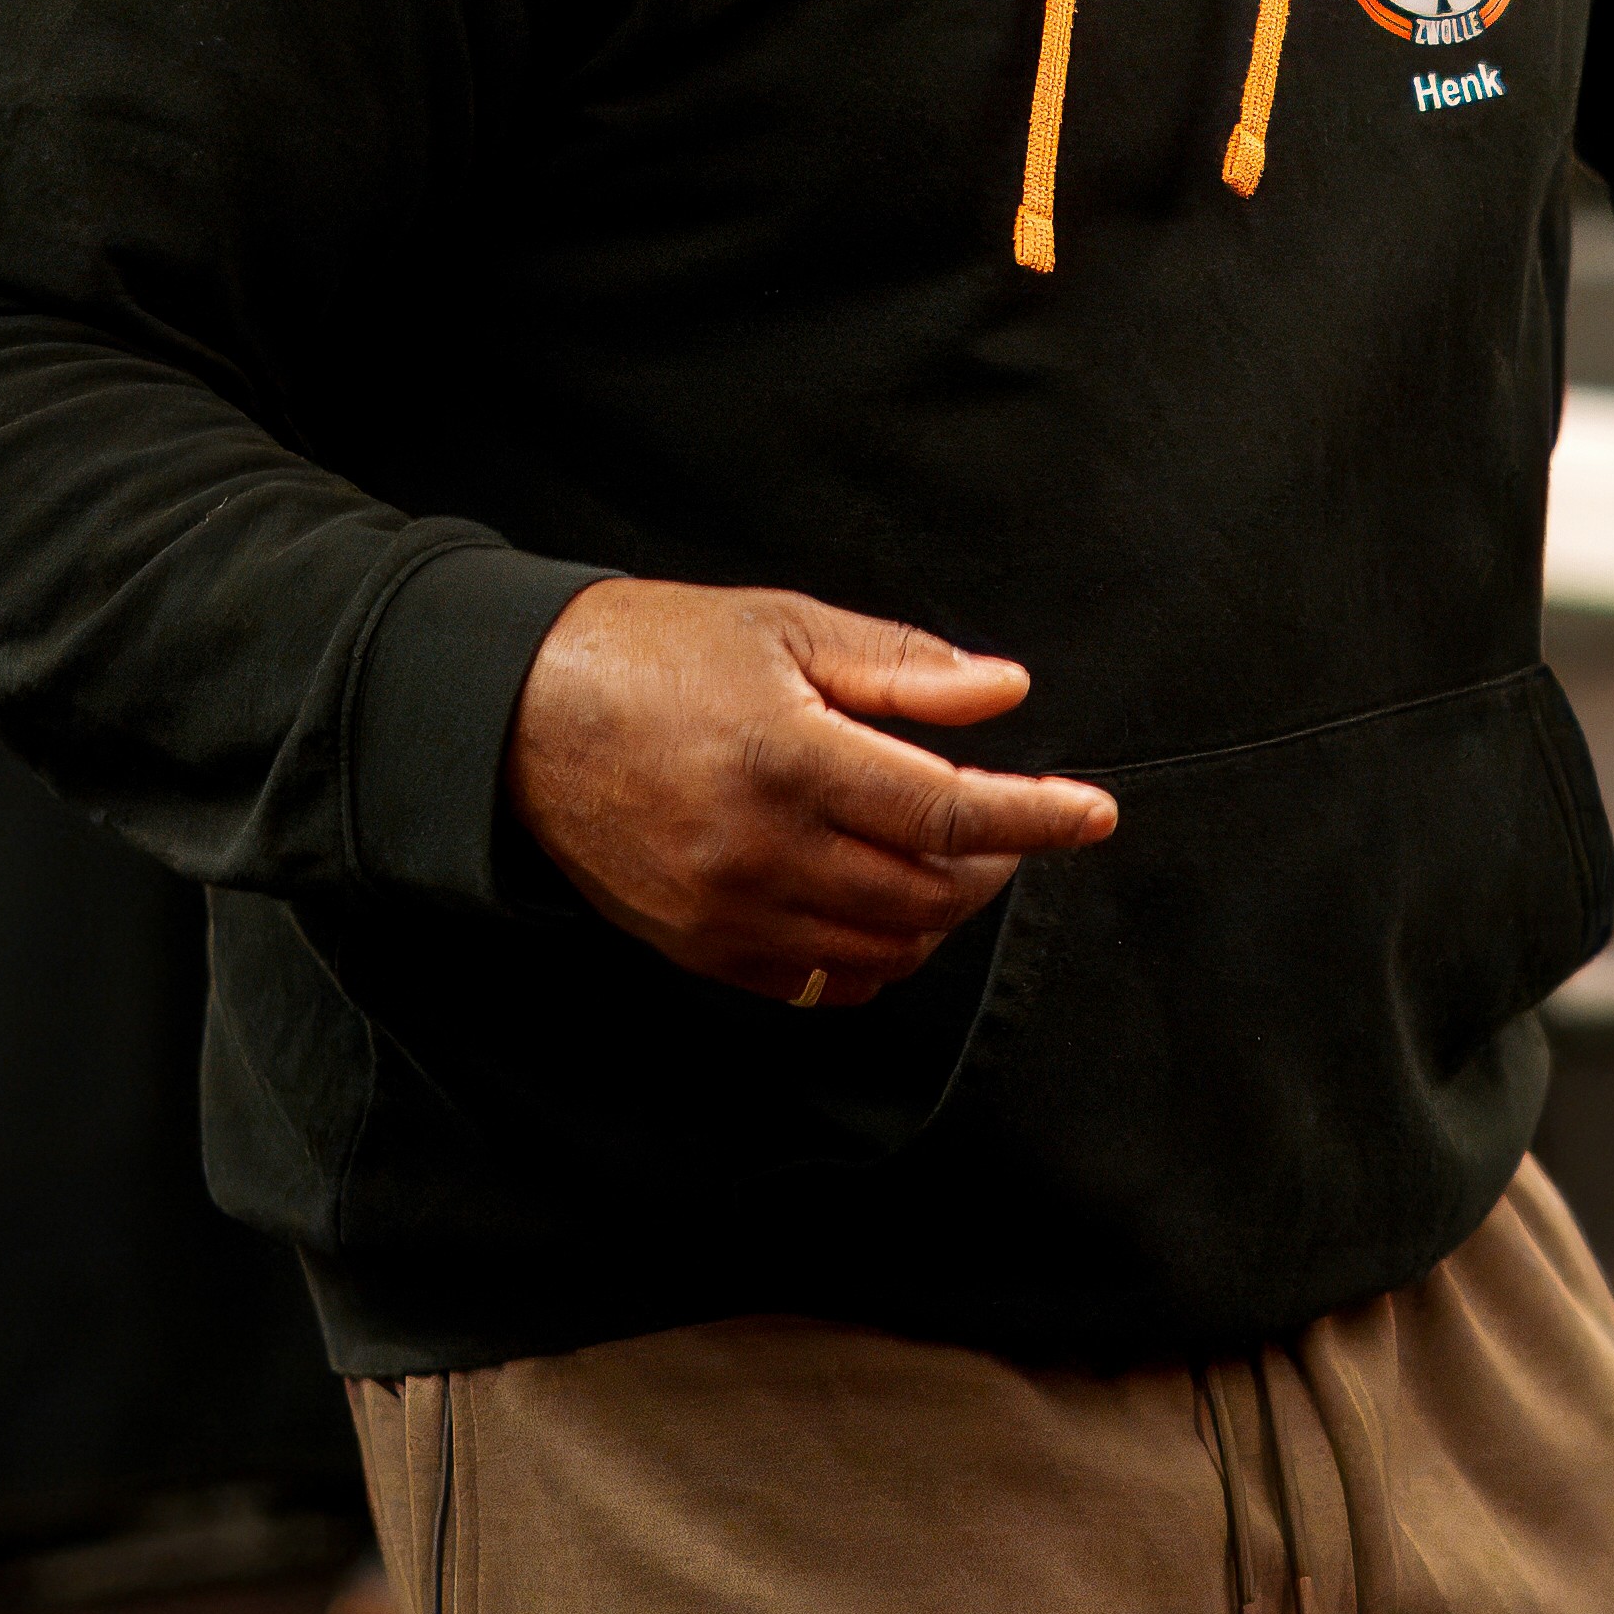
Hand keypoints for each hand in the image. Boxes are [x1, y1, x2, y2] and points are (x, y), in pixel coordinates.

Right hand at [502, 579, 1114, 1004]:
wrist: (519, 715)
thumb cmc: (656, 653)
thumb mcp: (784, 626)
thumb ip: (901, 669)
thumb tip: (1005, 691)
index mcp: (789, 757)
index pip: (948, 813)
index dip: (1036, 818)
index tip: (1094, 814)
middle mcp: (761, 849)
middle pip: (928, 895)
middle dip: (993, 866)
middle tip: (1006, 825)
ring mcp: (727, 913)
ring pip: (884, 951)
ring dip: (939, 916)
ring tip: (942, 860)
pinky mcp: (699, 950)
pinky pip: (818, 987)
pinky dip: (874, 960)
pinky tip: (881, 911)